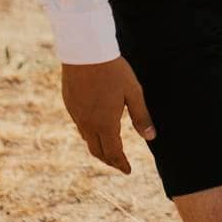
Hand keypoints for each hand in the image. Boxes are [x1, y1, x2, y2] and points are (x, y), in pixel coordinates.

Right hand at [60, 55, 154, 174]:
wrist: (85, 51)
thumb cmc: (113, 70)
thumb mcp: (133, 92)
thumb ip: (141, 116)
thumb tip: (151, 137)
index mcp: (105, 123)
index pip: (113, 152)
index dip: (121, 164)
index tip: (128, 170)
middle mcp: (88, 123)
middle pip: (97, 151)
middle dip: (109, 160)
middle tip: (119, 164)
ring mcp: (76, 114)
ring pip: (87, 139)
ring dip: (98, 147)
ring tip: (108, 148)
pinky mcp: (69, 103)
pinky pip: (79, 125)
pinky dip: (89, 133)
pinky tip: (95, 127)